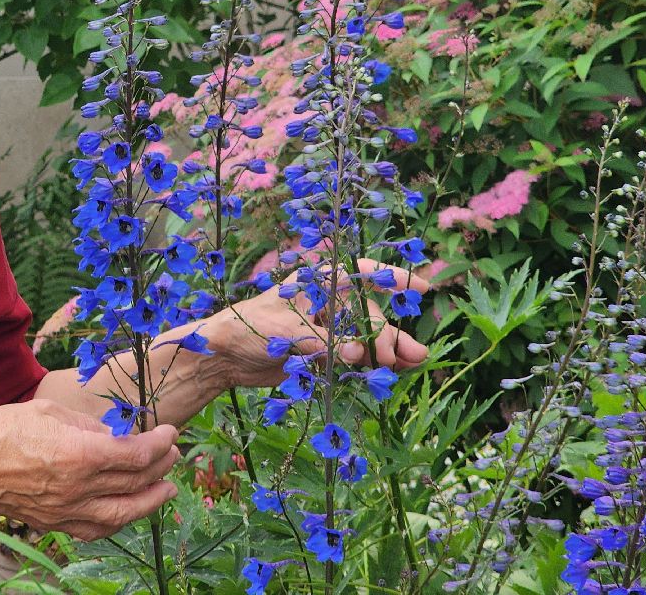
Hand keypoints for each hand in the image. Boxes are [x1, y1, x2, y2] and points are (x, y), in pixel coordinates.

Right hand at [0, 399, 179, 540]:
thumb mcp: (48, 411)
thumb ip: (86, 425)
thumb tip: (112, 434)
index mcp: (79, 454)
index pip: (136, 454)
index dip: (160, 443)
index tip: (170, 432)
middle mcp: (78, 487)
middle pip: (135, 481)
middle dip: (161, 466)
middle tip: (173, 453)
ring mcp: (66, 511)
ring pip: (123, 512)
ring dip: (151, 500)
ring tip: (166, 488)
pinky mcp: (53, 523)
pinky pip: (96, 528)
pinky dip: (119, 520)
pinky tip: (129, 511)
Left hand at [204, 258, 430, 388]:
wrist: (224, 355)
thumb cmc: (248, 327)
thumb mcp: (283, 331)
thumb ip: (321, 341)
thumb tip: (355, 353)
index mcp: (317, 283)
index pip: (360, 274)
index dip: (392, 278)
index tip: (421, 289)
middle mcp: (327, 303)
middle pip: (368, 314)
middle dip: (386, 334)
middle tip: (393, 358)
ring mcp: (328, 329)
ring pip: (367, 337)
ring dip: (390, 349)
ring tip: (413, 362)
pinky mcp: (325, 354)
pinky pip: (357, 357)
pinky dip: (374, 364)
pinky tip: (395, 373)